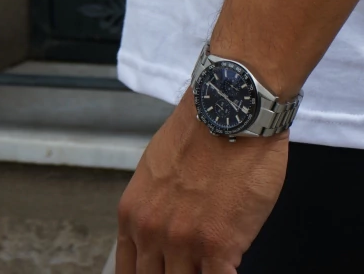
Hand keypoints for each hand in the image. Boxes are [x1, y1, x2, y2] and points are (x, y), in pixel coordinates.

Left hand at [116, 89, 288, 272]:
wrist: (234, 107)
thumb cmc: (202, 127)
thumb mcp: (157, 166)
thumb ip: (155, 207)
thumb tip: (164, 233)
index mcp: (134, 215)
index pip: (129, 272)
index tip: (162, 270)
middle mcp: (153, 233)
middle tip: (189, 265)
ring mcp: (185, 243)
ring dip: (199, 273)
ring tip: (210, 262)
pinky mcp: (220, 246)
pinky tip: (228, 265)